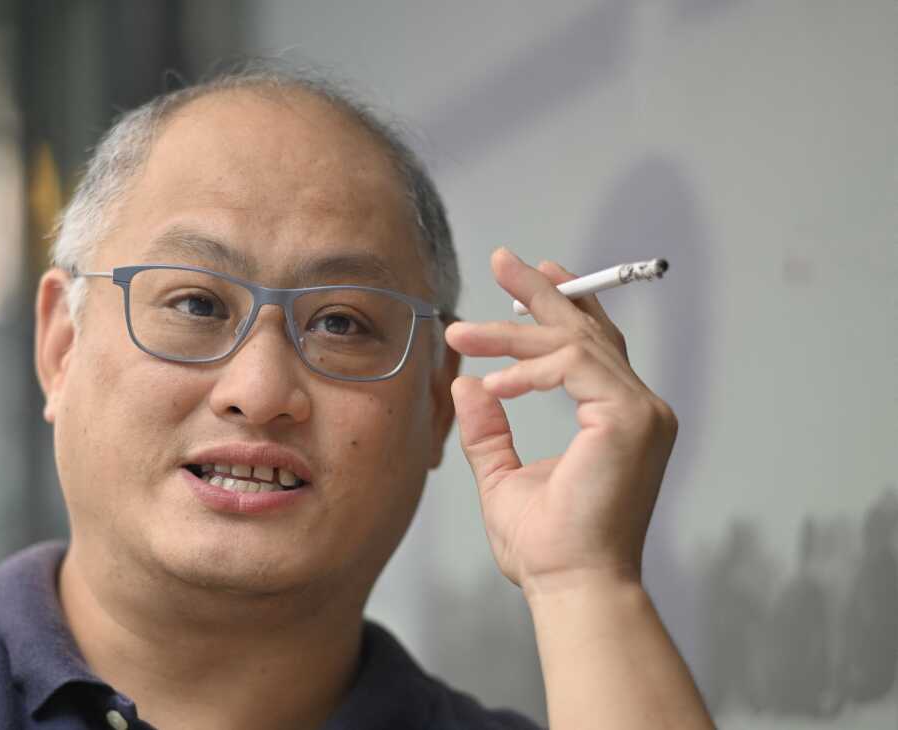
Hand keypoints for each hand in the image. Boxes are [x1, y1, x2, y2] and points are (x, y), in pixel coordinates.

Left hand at [445, 248, 677, 597]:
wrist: (570, 586)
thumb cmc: (545, 546)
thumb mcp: (503, 476)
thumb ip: (489, 428)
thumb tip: (467, 385)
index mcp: (616, 418)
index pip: (592, 347)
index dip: (560, 307)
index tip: (528, 279)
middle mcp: (638, 408)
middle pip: (589, 330)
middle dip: (541, 291)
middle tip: (502, 259)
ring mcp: (641, 412)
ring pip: (574, 343)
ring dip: (512, 331)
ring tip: (460, 332)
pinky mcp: (631, 419)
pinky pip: (573, 367)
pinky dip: (529, 369)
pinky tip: (493, 382)